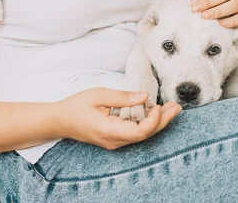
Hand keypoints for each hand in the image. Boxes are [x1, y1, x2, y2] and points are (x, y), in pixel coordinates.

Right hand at [55, 88, 181, 149]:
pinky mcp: (115, 139)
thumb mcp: (98, 95)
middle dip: (163, 121)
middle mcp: (114, 141)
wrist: (59, 121)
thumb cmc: (75, 106)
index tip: (156, 105)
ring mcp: (115, 142)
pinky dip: (147, 123)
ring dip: (158, 122)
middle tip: (177, 106)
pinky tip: (154, 113)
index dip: (153, 120)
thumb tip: (144, 96)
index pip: (140, 132)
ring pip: (142, 135)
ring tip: (171, 108)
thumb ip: (122, 97)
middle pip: (145, 135)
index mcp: (109, 131)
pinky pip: (135, 134)